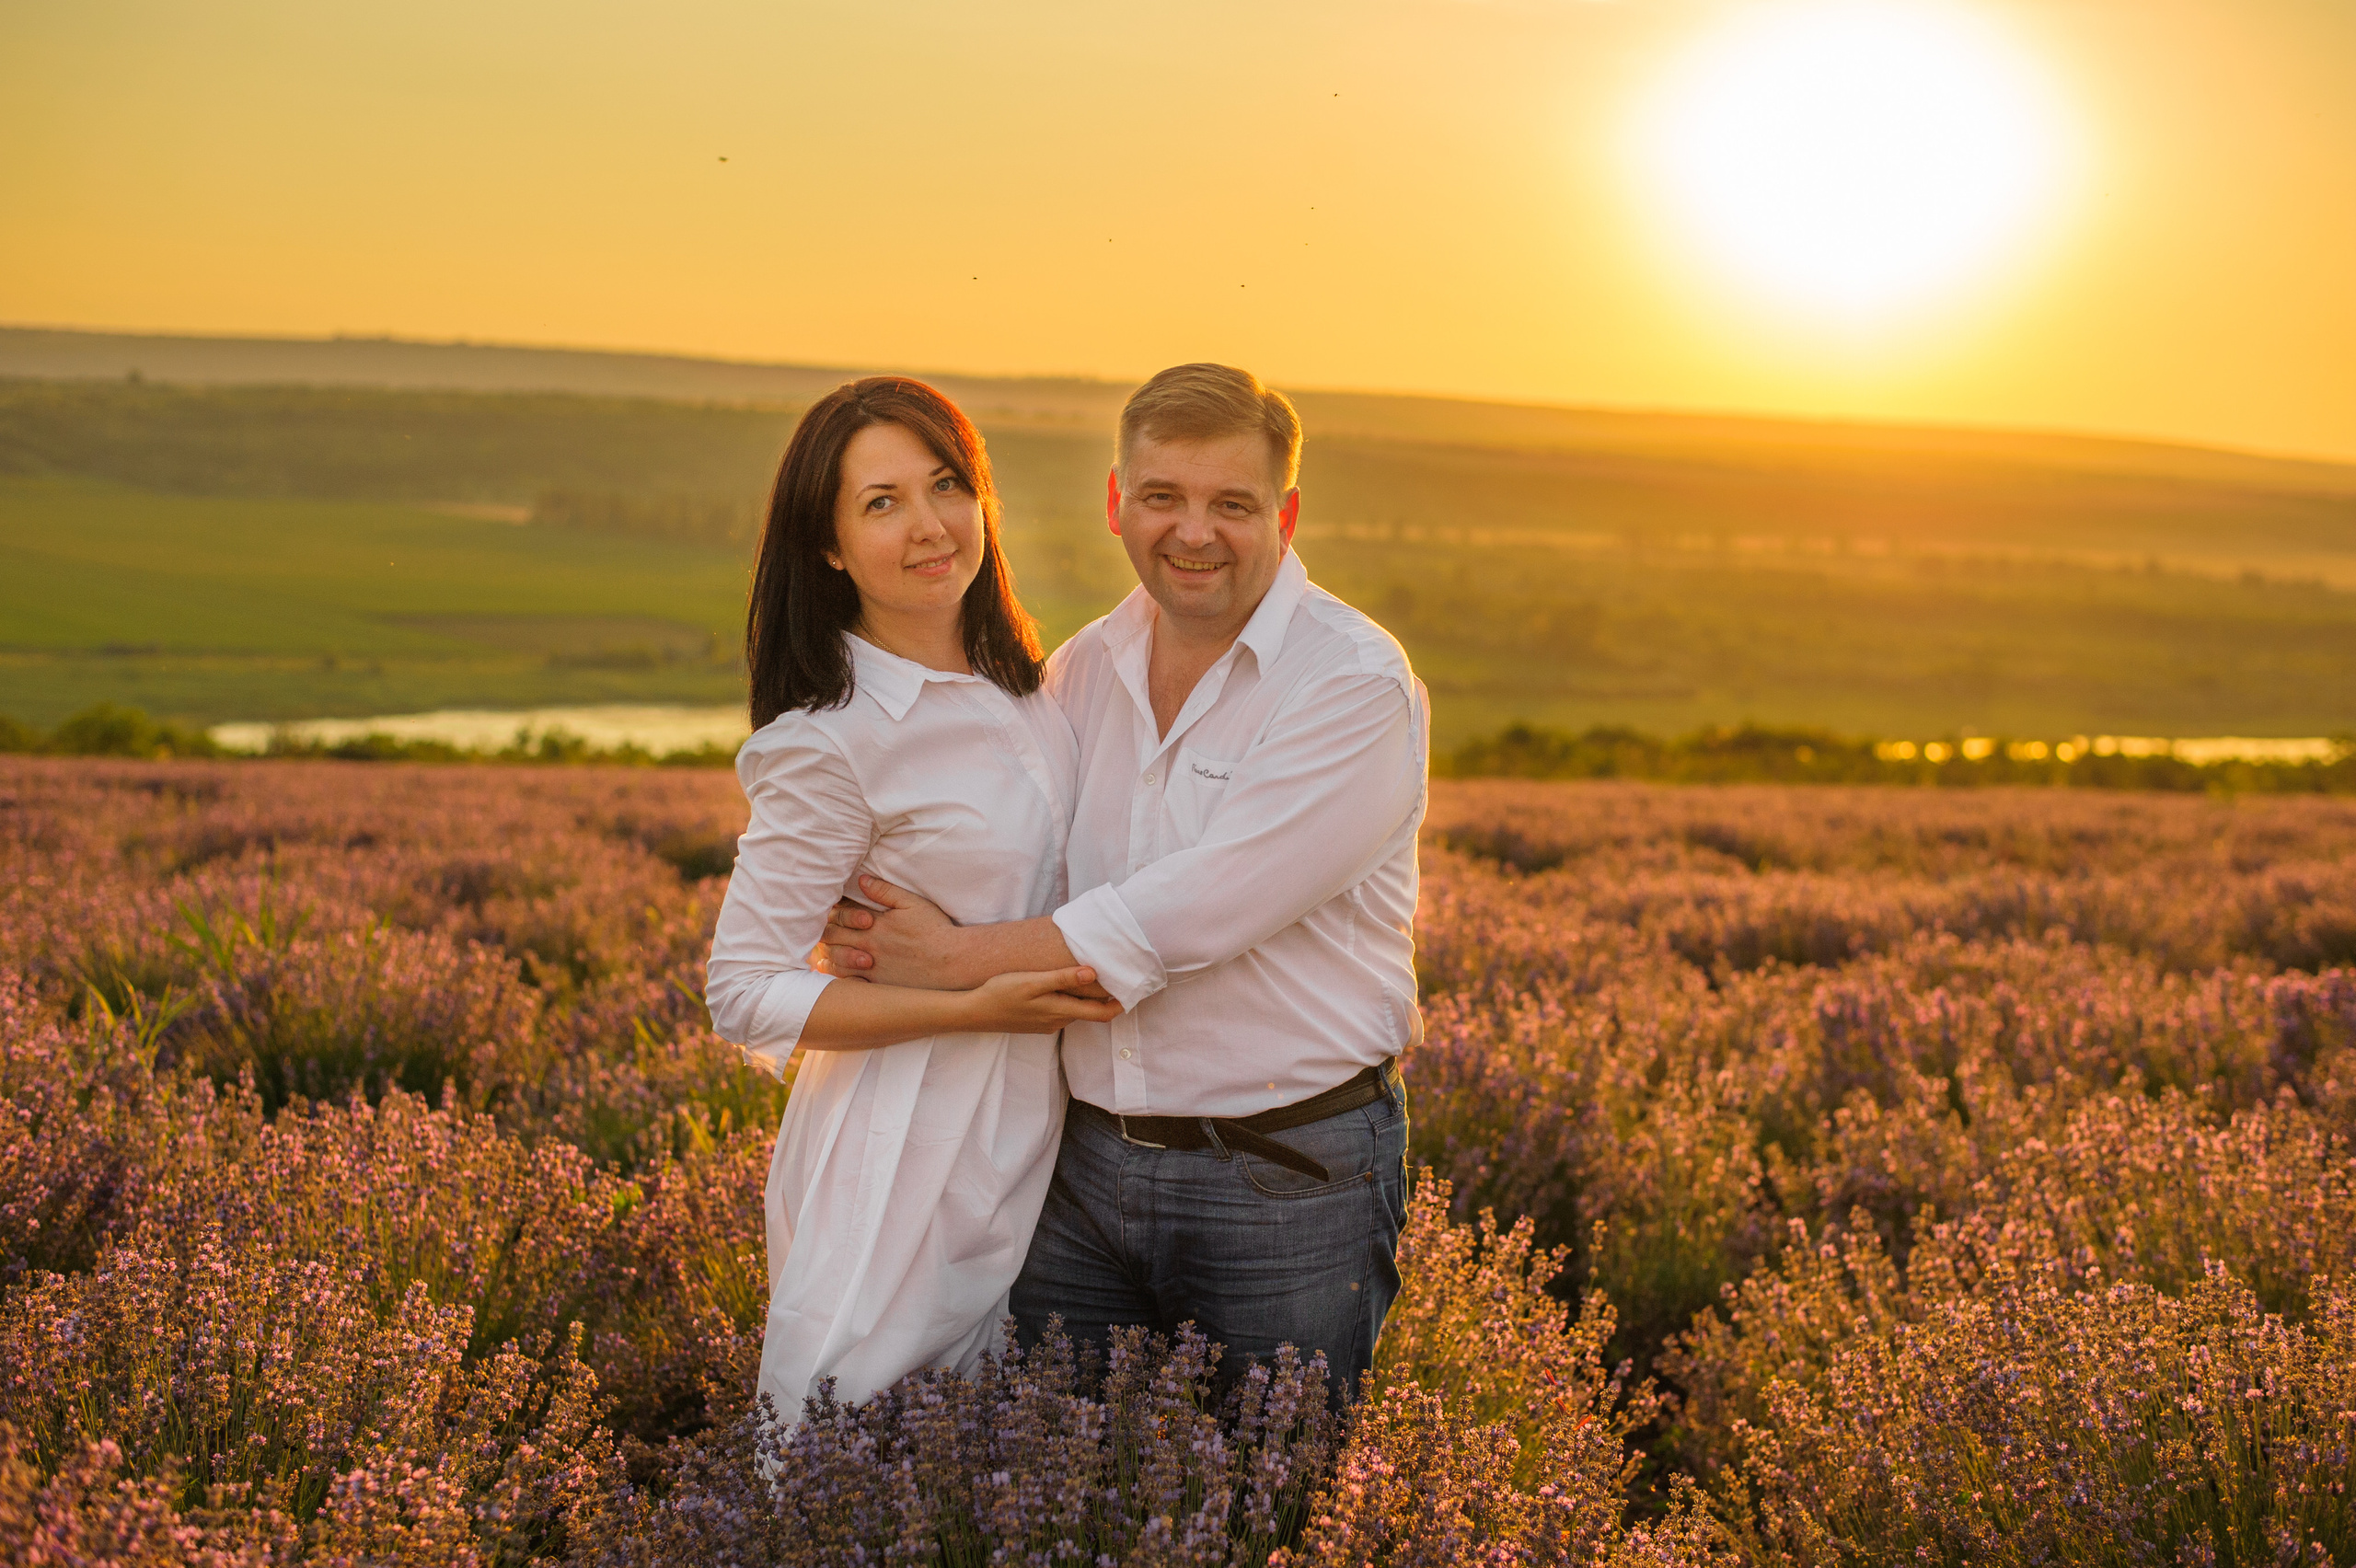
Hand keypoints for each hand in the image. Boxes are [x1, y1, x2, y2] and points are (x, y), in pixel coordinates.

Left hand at [816, 875, 957, 988]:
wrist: (951, 961)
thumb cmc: (935, 930)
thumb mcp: (912, 903)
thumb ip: (885, 891)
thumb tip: (861, 880)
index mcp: (874, 924)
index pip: (840, 916)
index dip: (831, 912)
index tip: (828, 911)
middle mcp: (868, 946)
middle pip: (832, 938)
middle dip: (824, 932)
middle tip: (820, 930)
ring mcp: (871, 967)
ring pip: (836, 961)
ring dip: (826, 955)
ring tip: (821, 953)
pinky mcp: (878, 985)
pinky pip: (849, 982)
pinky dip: (838, 976)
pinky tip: (835, 974)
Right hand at [963, 967, 1123, 1033]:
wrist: (974, 1013)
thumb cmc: (1002, 993)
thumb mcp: (1032, 982)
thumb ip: (1062, 978)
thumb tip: (1092, 974)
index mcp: (1060, 1011)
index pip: (1101, 1013)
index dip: (1119, 1004)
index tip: (1133, 989)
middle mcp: (1058, 1021)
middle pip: (1090, 1012)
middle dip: (1105, 998)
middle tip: (1117, 977)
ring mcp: (1047, 1024)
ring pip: (1075, 1011)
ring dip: (1085, 998)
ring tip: (1093, 976)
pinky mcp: (1037, 1022)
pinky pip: (1061, 1011)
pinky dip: (1069, 1000)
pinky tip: (1064, 986)